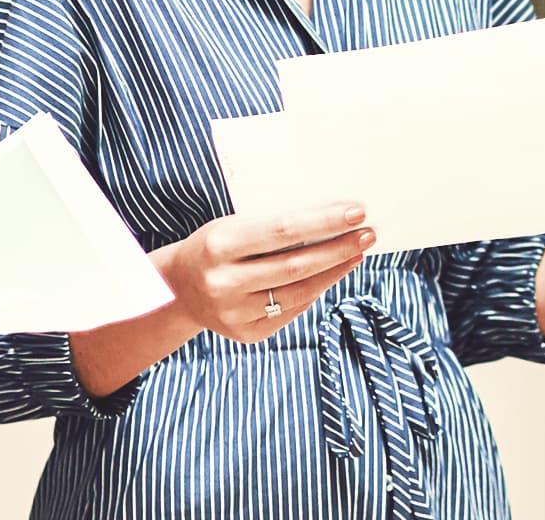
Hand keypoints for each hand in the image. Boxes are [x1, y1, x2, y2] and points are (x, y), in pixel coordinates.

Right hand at [150, 202, 376, 345]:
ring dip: (334, 272)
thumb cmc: (214, 246)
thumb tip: (330, 219)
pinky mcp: (245, 334)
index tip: (356, 211)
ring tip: (356, 253)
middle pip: (297, 265)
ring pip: (299, 292)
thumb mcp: (230, 226)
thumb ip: (272, 226)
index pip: (283, 230)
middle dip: (339, 248)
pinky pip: (290, 311)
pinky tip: (330, 275)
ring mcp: (234, 313)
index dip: (323, 222)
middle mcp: (224, 283)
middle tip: (368, 234)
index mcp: (219, 245)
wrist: (176, 289)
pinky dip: (314, 291)